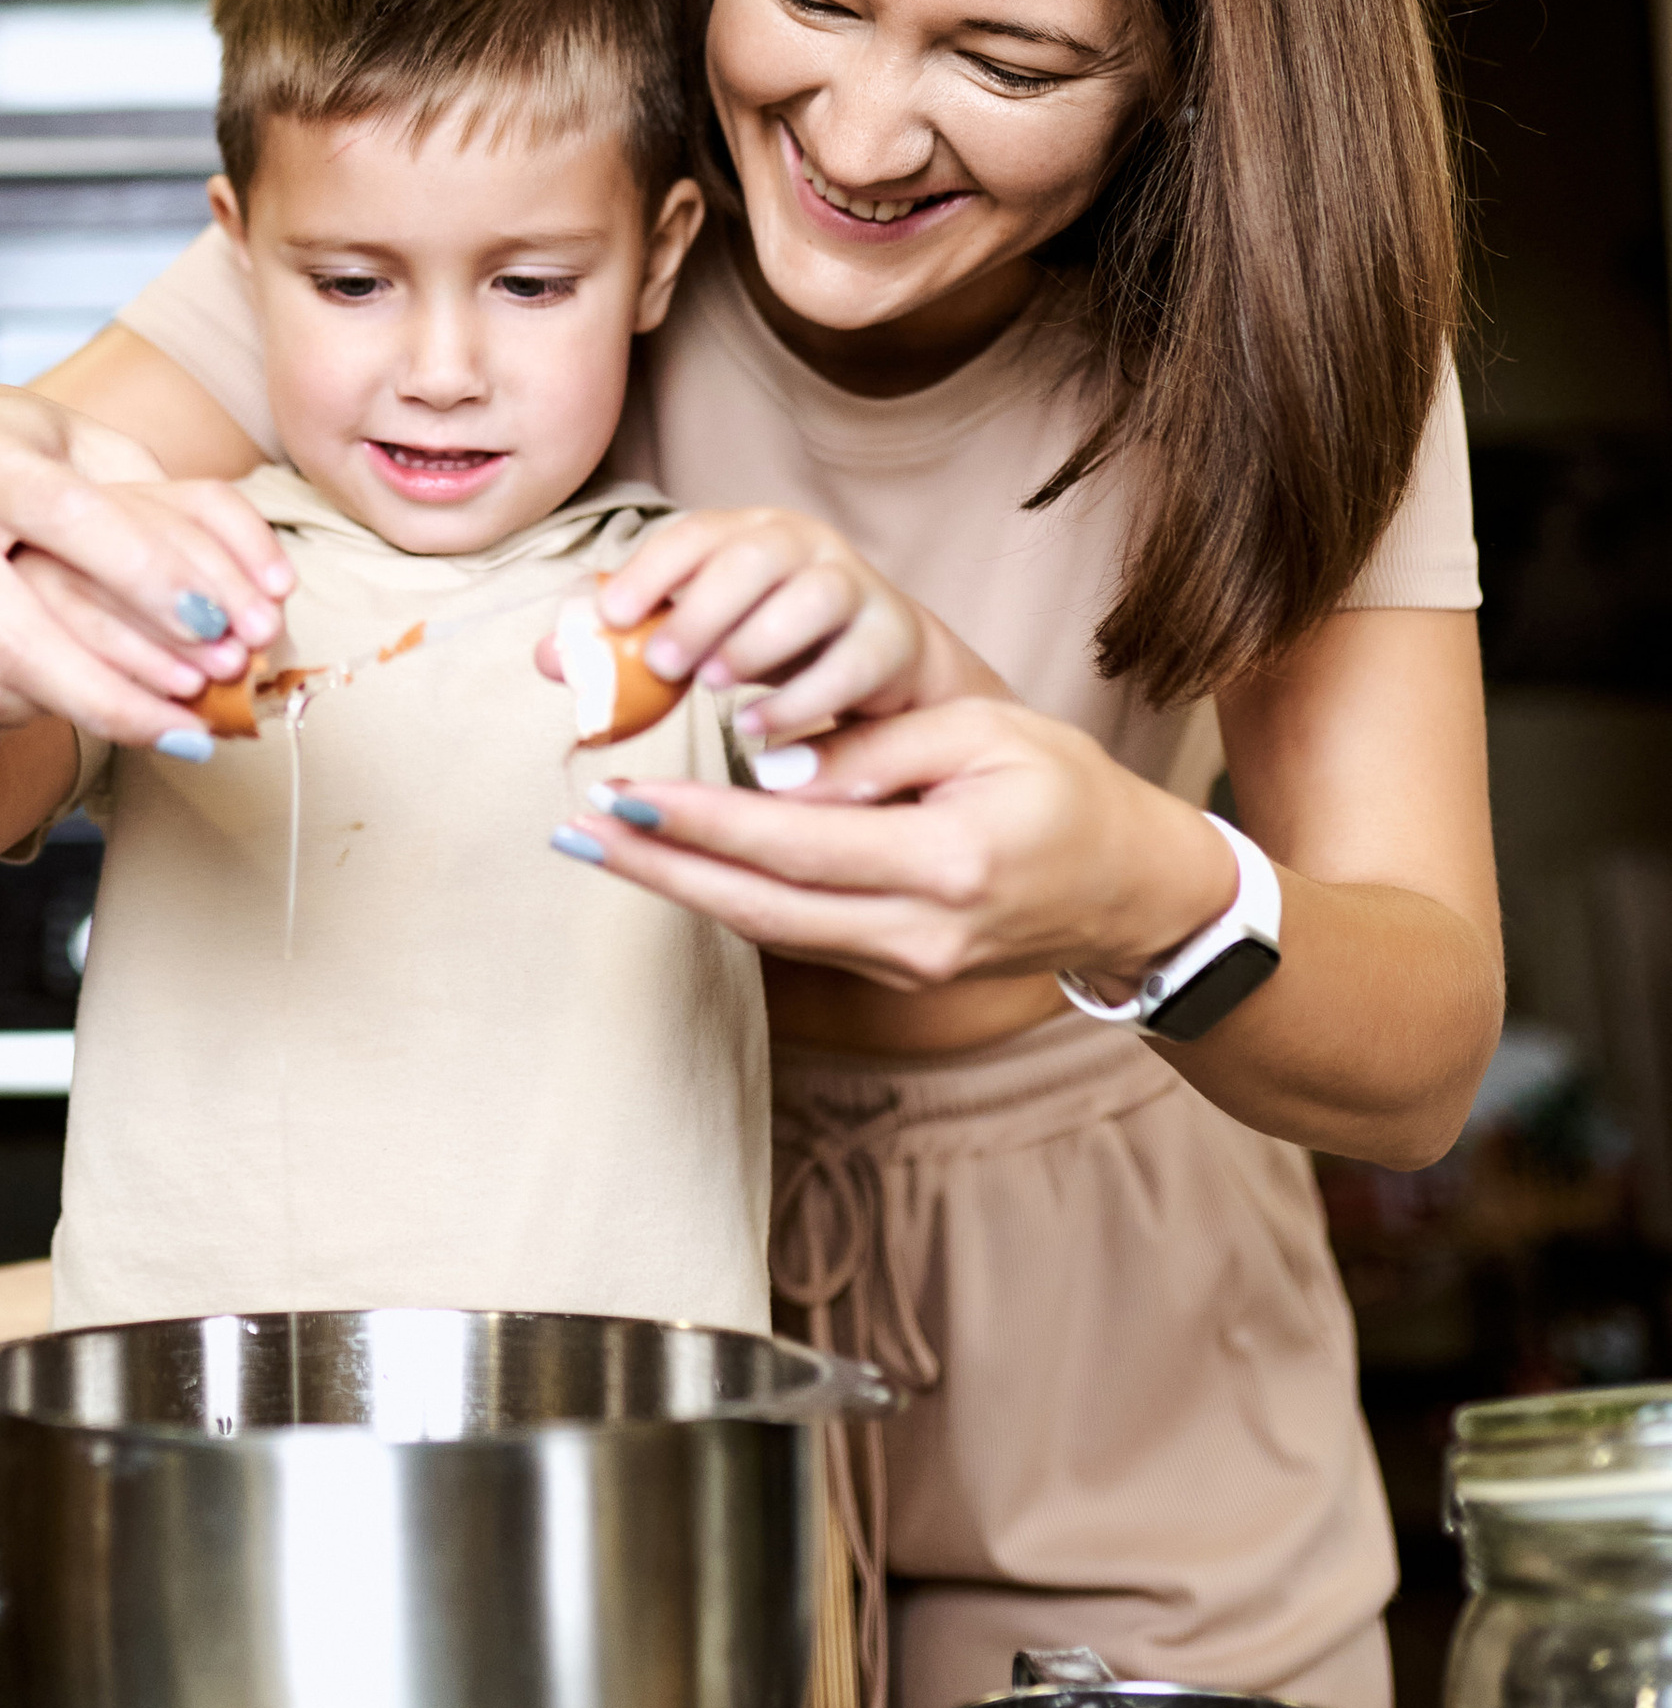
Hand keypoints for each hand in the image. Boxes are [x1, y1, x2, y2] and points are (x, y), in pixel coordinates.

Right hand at [0, 380, 292, 750]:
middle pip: (19, 634)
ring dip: (70, 714)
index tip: (222, 628)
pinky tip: (60, 704)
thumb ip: (165, 503)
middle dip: (118, 692)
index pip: (73, 520)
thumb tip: (265, 586)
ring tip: (140, 717)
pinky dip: (13, 715)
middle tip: (201, 724)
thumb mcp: (79, 444)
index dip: (151, 578)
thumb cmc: (8, 450)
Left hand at [535, 505, 950, 747]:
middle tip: (663, 664)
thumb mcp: (696, 637)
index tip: (611, 618)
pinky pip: (853, 661)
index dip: (651, 569)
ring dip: (754, 644)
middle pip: (754, 557)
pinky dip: (803, 697)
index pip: (695, 533)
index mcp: (745, 531)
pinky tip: (758, 728)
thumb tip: (549, 657)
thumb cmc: (765, 642)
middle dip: (703, 609)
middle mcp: (803, 545)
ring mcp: (854, 586)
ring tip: (712, 691)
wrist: (873, 663)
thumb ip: (625, 645)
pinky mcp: (891, 637)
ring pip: (812, 597)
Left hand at [558, 697, 1237, 991]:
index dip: (704, 822)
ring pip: (768, 929)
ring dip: (677, 889)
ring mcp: (905, 966)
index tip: (626, 791)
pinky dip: (727, 899)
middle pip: (760, 906)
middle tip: (573, 832)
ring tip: (597, 846)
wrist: (1135, 890)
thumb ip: (878, 751)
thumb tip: (773, 770)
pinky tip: (672, 865)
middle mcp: (918, 933)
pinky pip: (795, 934)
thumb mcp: (986, 735)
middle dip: (658, 868)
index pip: (797, 844)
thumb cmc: (1066, 790)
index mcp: (946, 864)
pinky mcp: (896, 972)